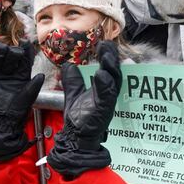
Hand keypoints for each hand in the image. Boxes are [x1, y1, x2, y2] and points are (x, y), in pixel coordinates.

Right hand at [0, 42, 44, 160]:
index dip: (25, 48)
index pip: (24, 56)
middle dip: (10, 50)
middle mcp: (8, 71)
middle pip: (9, 53)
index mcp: (21, 73)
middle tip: (11, 53)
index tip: (25, 42)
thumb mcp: (28, 98)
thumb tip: (41, 75)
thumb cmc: (15, 111)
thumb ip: (34, 86)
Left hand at [47, 42, 120, 177]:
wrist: (75, 140)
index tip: (104, 43)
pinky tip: (101, 74)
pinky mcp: (103, 111)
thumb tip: (69, 65)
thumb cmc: (78, 120)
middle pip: (114, 72)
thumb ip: (73, 81)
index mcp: (102, 90)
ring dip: (111, 67)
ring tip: (107, 54)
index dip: (108, 57)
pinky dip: (105, 85)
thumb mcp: (74, 95)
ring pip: (114, 82)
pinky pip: (106, 96)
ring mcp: (107, 103)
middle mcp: (107, 95)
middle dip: (112, 58)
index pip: (108, 70)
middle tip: (108, 44)